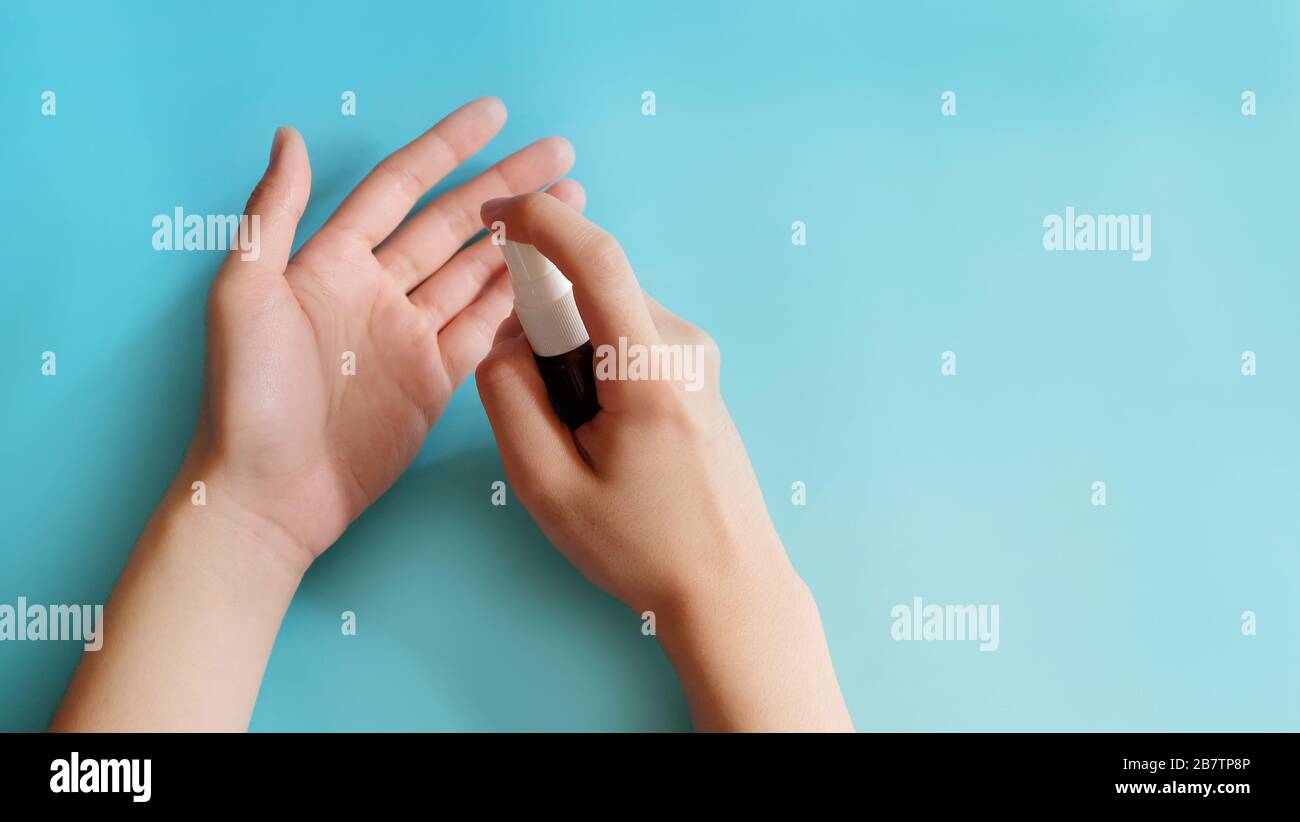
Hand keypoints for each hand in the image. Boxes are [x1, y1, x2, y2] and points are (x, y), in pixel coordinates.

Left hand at [189, 98, 582, 566]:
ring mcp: (409, 335)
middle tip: (560, 156)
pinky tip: (551, 275)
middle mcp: (376, 290)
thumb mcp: (243, 295)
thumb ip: (272, 215)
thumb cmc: (248, 396)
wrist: (269, 495)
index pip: (400, 188)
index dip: (446, 148)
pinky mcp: (434, 379)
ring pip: (477, 272)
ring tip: (572, 207)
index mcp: (331, 262)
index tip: (494, 115)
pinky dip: (517, 301)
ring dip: (522, 239)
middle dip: (506, 188)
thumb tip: (290, 136)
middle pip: (453, 224)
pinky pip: (483, 329)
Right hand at [475, 194, 852, 730]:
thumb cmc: (642, 546)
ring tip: (580, 437)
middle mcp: (684, 346)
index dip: (540, 221)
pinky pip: (625, 335)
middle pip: (590, 290)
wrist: (729, 583)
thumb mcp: (547, 486)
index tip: (493, 214)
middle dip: (543, 328)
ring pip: (604, 314)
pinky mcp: (696, 369)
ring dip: (569, 353)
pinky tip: (602, 431)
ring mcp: (697, 355)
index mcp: (651, 371)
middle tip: (541, 413)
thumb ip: (508, 398)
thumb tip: (503, 338)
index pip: (597, 259)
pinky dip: (593, 363)